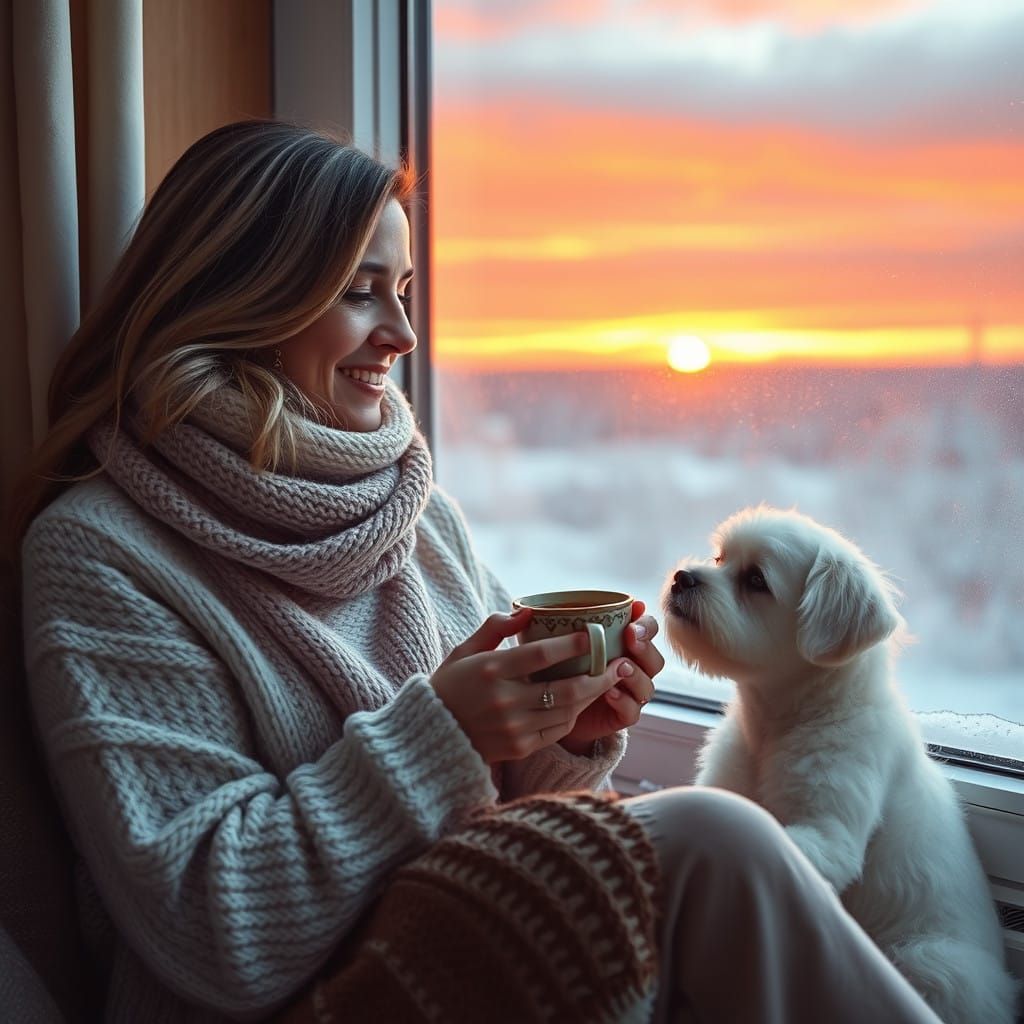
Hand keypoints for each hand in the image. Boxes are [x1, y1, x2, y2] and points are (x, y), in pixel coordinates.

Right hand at [430, 609, 626, 763]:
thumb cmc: (450, 686)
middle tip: (620, 664)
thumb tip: (527, 610)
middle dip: (599, 676)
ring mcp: (513, 729)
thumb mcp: (464, 650)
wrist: (431, 736)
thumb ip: (495, 627)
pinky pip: (557, 730)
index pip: (540, 655)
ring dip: (593, 695)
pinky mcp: (519, 749)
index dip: (571, 645)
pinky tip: (583, 701)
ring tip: (609, 680)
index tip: (594, 635)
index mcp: (490, 671)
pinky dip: (574, 714)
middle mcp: (504, 701)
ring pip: (567, 711)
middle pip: (565, 689)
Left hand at [558, 600, 664, 755]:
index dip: (645, 625)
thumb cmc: (557, 669)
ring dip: (636, 675)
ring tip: (621, 667)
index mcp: (623, 644)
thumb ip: (564, 626)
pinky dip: (624, 701)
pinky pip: (632, 711)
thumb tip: (544, 608)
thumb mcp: (561, 644)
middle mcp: (632, 667)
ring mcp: (629, 693)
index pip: (647, 630)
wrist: (552, 710)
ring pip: (648, 686)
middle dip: (645, 648)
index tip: (631, 621)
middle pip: (654, 659)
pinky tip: (609, 693)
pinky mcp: (622, 716)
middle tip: (630, 639)